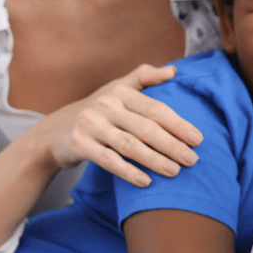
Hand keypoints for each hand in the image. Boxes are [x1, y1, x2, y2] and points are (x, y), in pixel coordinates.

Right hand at [35, 63, 201, 186]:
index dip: (178, 124)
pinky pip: (108, 160)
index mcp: (120, 91)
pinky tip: (146, 181)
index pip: (156, 108)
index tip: (198, 139)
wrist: (54, 131)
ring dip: (155, 160)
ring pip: (129, 145)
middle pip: (146, 127)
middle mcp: (106, 105)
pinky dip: (128, 171)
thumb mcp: (116, 89)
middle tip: (193, 160)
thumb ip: (143, 78)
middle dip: (172, 144)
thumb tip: (173, 71)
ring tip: (175, 171)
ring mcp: (91, 124)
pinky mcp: (79, 144)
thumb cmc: (97, 111)